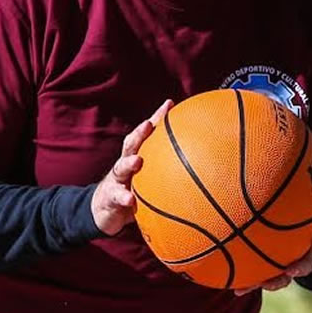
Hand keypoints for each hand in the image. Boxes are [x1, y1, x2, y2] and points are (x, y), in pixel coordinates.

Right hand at [91, 99, 173, 235]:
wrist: (106, 208)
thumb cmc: (135, 189)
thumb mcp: (151, 178)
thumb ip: (171, 171)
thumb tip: (205, 168)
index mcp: (138, 154)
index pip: (148, 133)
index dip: (157, 117)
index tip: (169, 104)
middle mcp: (126, 162)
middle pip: (132, 143)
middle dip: (139, 133)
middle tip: (148, 124)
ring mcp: (117, 178)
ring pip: (121, 167)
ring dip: (128, 163)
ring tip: (137, 161)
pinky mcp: (111, 196)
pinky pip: (117, 197)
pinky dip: (124, 197)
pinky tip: (130, 200)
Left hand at [233, 160, 311, 295]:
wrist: (295, 235)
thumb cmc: (301, 212)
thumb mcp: (310, 198)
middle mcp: (302, 254)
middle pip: (305, 264)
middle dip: (300, 268)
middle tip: (292, 269)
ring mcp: (285, 265)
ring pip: (283, 277)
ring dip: (274, 282)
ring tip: (262, 284)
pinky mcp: (268, 271)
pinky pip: (259, 278)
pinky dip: (249, 284)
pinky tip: (236, 290)